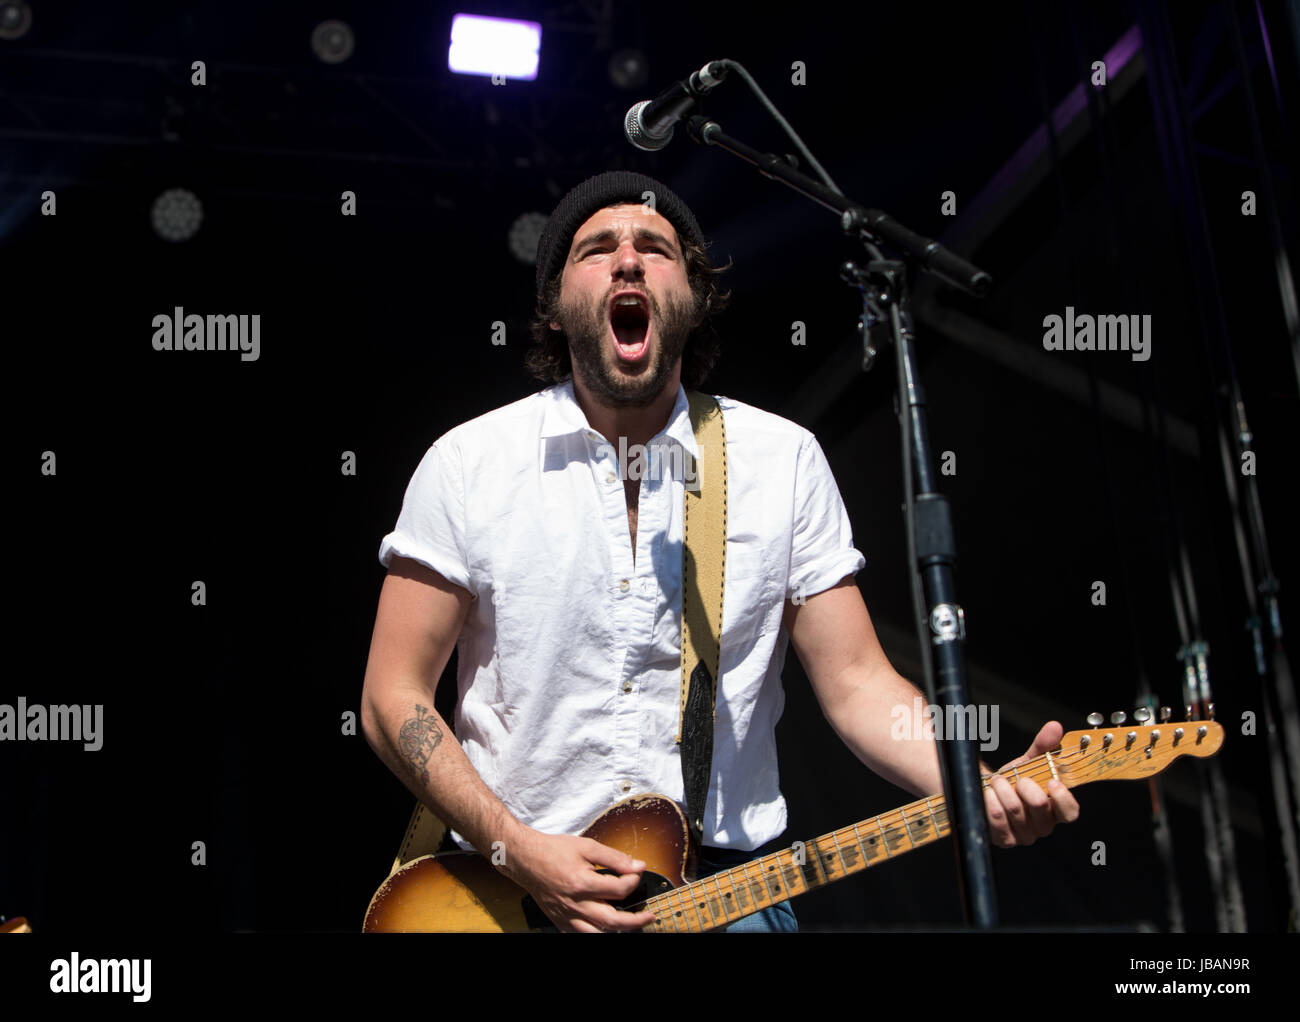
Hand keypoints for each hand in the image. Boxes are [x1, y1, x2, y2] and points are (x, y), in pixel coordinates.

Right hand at [498, 828, 657, 931]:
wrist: (526, 859)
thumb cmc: (554, 850)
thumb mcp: (587, 846)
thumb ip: (614, 858)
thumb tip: (637, 866)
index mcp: (583, 883)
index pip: (619, 890)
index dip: (633, 880)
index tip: (637, 873)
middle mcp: (576, 904)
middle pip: (613, 920)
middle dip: (636, 920)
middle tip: (649, 916)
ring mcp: (567, 916)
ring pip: (598, 934)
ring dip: (618, 931)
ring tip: (632, 925)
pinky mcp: (560, 921)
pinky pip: (580, 935)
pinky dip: (595, 934)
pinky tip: (604, 929)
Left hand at [983, 721, 1079, 846]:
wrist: (987, 791)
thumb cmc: (1014, 780)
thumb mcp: (1029, 762)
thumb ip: (1044, 746)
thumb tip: (1055, 727)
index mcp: (1055, 809)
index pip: (1070, 813)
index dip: (1063, 799)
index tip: (1051, 782)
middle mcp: (1042, 827)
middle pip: (1039, 807)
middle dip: (1022, 784)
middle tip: (1015, 777)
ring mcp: (1023, 836)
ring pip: (1013, 809)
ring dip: (1001, 788)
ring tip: (997, 782)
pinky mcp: (1003, 839)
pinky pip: (996, 818)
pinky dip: (989, 799)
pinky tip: (988, 794)